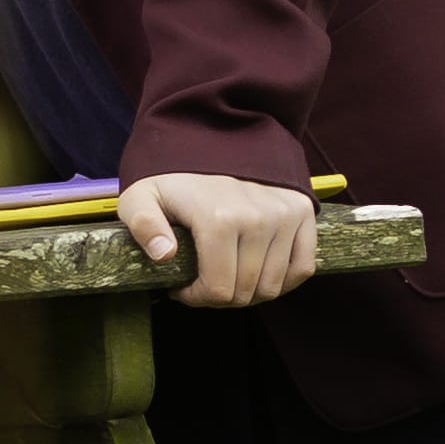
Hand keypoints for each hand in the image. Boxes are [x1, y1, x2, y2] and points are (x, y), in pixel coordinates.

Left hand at [121, 168, 320, 307]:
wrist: (212, 145)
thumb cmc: (173, 181)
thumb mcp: (141, 198)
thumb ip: (143, 225)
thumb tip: (164, 255)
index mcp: (218, 219)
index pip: (218, 289)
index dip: (197, 298)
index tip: (182, 288)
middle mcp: (258, 218)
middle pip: (246, 292)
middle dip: (220, 298)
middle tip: (202, 284)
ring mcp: (285, 216)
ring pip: (273, 286)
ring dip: (249, 292)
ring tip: (226, 278)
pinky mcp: (302, 213)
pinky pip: (303, 267)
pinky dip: (283, 282)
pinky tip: (258, 277)